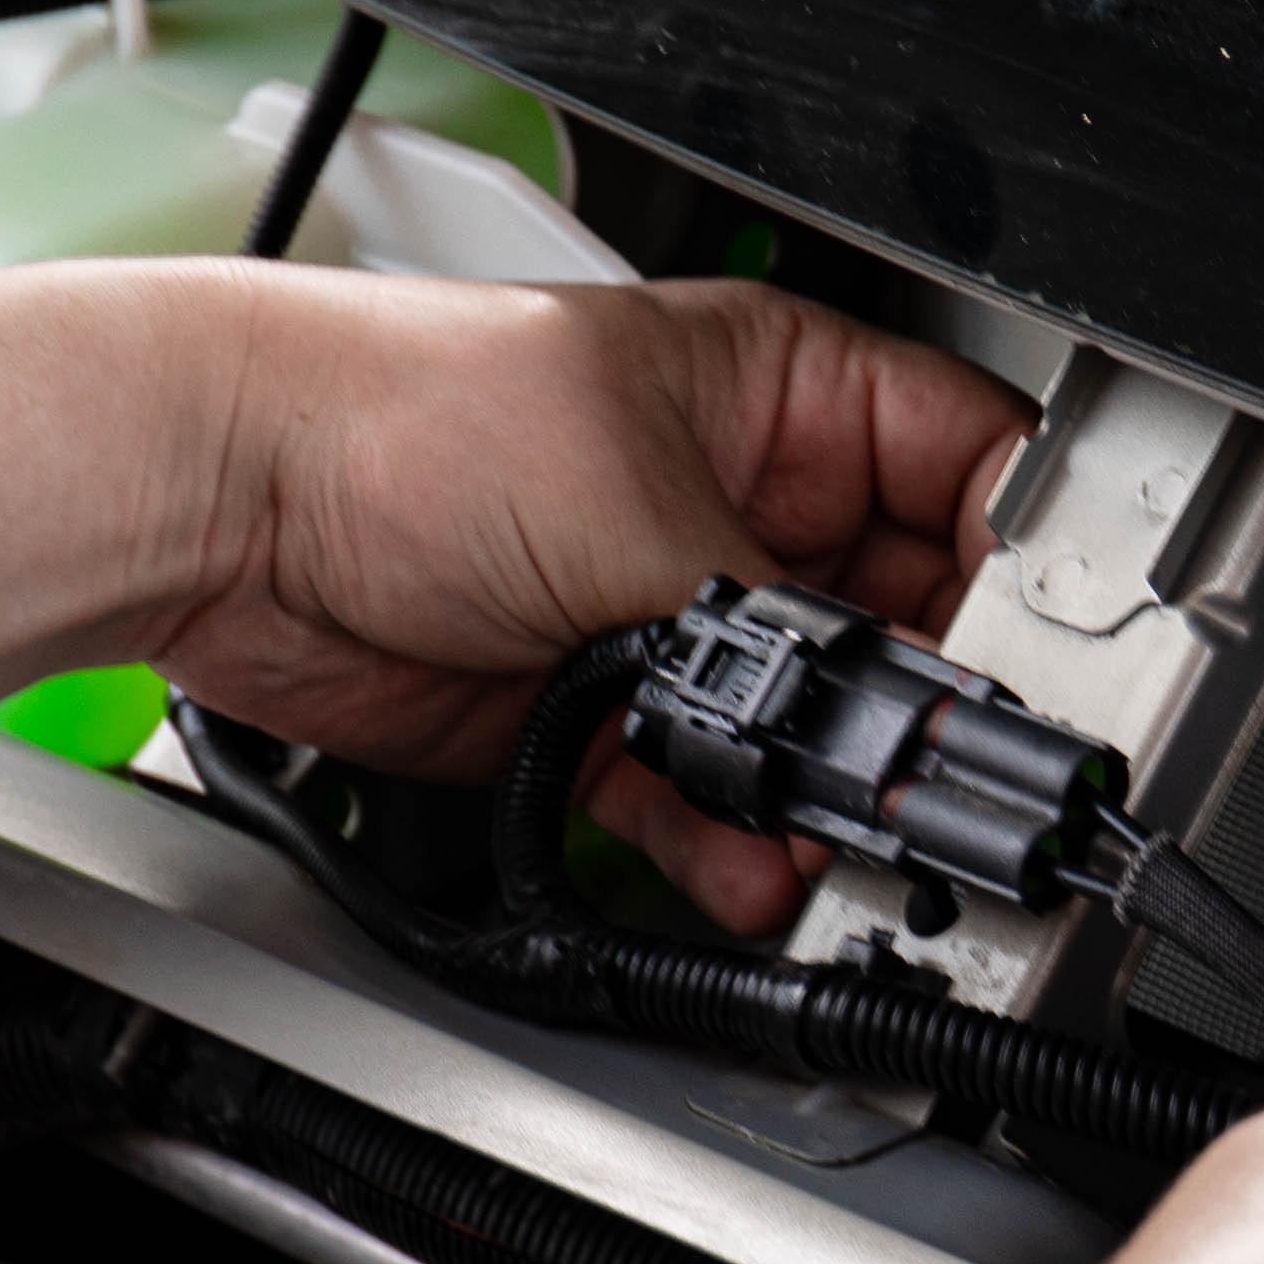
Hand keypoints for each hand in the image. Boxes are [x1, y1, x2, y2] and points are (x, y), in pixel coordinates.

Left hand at [162, 272, 1026, 926]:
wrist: (227, 506)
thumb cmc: (398, 413)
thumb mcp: (639, 504)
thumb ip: (781, 628)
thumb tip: (883, 713)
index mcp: (783, 393)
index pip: (973, 471)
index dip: (1018, 569)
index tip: (1035, 664)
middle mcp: (745, 503)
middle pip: (903, 627)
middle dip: (917, 717)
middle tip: (934, 783)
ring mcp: (674, 614)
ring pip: (807, 731)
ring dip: (823, 800)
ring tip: (836, 845)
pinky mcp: (604, 714)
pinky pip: (708, 796)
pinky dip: (731, 844)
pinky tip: (748, 869)